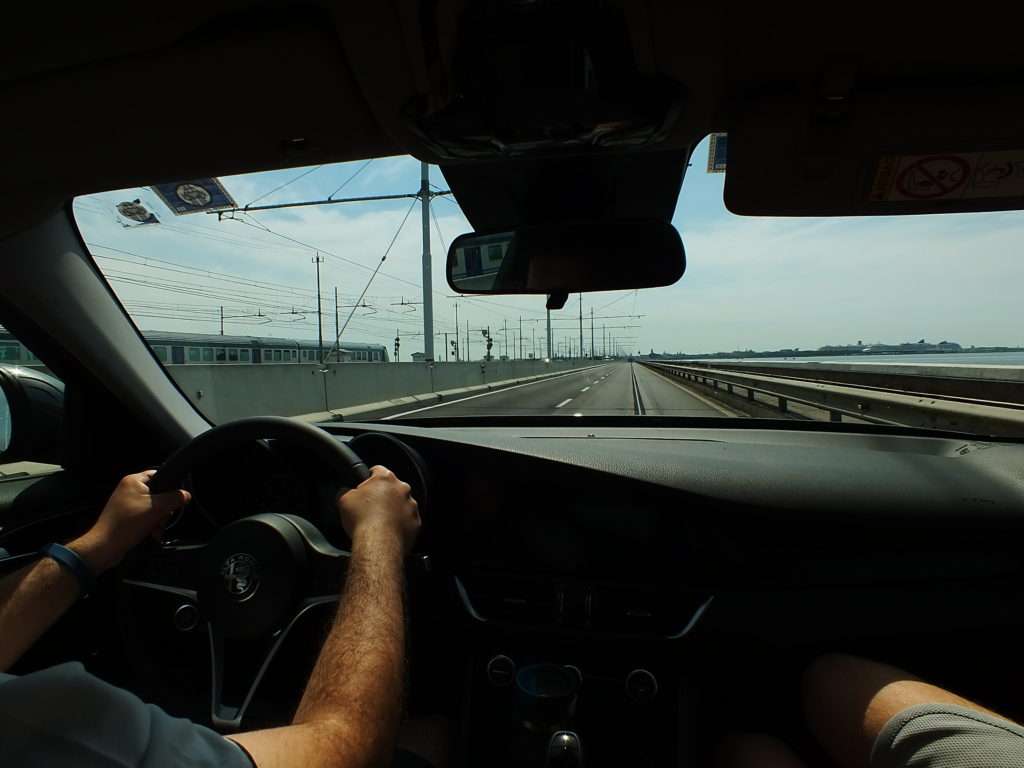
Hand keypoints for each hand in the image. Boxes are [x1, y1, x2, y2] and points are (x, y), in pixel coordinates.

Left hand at [69, 470, 190, 572]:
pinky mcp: (127, 517)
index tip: (176, 498)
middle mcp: (129, 490)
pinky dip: (151, 525)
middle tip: (162, 518)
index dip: (171, 485)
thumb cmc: (128, 524)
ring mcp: (127, 504)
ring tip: (155, 529)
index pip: (159, 474)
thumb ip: (175, 498)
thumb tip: (186, 495)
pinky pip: (146, 517)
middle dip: (164, 509)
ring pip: (154, 508)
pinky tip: (152, 533)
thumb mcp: (156, 508)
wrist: (105, 547)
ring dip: (159, 520)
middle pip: (159, 494)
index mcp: (133, 481)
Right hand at [338, 465, 419, 554]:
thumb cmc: (363, 520)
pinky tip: (389, 531)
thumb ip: (346, 491)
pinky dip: (401, 523)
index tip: (365, 485)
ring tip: (379, 521)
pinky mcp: (416, 522)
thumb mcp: (344, 500)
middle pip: (392, 487)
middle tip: (370, 507)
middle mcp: (402, 489)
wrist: (378, 543)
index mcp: (385, 478)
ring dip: (393, 509)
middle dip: (382, 495)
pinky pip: (408, 520)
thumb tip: (344, 491)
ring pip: (402, 504)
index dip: (368, 478)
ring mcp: (411, 506)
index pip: (377, 470)